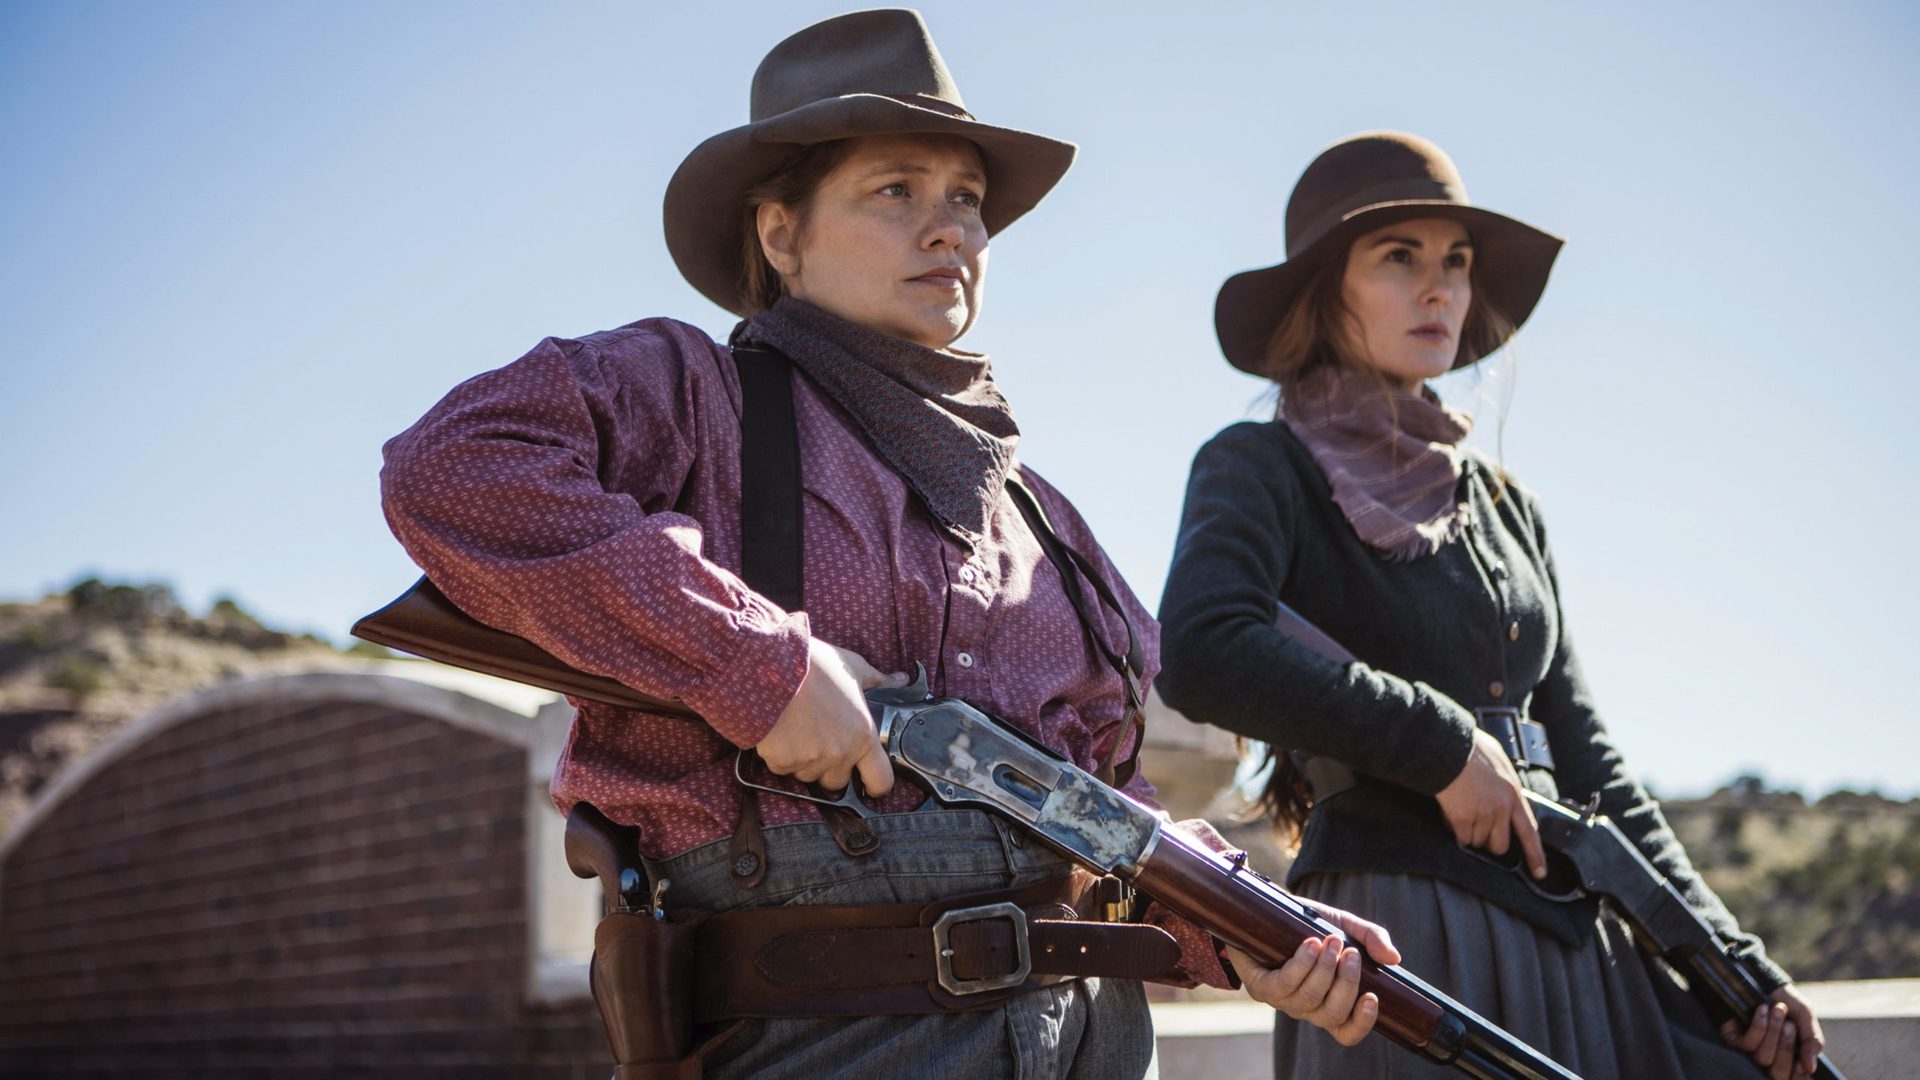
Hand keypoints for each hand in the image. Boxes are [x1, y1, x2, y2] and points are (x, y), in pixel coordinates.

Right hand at [755, 639, 904, 794]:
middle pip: (837, 781)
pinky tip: (779, 731)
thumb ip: (878, 680)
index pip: (881, 780)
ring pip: (807, 775)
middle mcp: (840, 753)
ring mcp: (809, 760)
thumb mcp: (853, 667)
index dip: (876, 785)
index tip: (868, 782)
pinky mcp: (781, 762)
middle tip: (819, 739)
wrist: (771, 665)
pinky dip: (779, 756)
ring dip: (804, 761)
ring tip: (797, 729)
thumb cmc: (815, 665)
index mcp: (863, 735)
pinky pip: (782, 768)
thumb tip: (900, 680)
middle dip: (829, 767)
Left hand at [1229, 906, 1401, 1046]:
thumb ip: (1371, 938)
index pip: (1347, 1032)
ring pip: (1310, 998)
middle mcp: (1307, 1009)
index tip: (1372, 997)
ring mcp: (1283, 1001)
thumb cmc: (1308, 924)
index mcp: (1329, 1003)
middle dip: (1347, 983)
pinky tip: (1310, 945)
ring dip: (1324, 969)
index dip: (1362, 1023)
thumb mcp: (1345, 925)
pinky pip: (1283, 985)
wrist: (1267, 908)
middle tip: (1351, 953)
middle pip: (1333, 1014)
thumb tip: (1393, 958)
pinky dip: (1301, 964)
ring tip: (1332, 941)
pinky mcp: (1261, 987)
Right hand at [1435, 729, 1546, 878]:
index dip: (1535, 855)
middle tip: (1476, 825)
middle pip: (1499, 845)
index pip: (1529, 832)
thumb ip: (1506, 785)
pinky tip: (1451, 811)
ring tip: (1461, 809)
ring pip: (1477, 842)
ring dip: (1468, 832)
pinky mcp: (1463, 818)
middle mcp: (1502, 808)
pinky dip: (1454, 829)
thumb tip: (1509, 799)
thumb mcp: (1500, 763)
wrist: (1448, 747)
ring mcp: (1482, 814)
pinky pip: (1461, 837)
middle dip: (1488, 840)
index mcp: (1513, 794)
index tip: (1539, 873)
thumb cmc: (1470, 750)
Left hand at [1720, 985, 1823, 1079]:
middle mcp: (1768, 1058)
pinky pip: (1747, 1045)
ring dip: (1773, 1032)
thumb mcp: (1805, 1017)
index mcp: (1788, 1057)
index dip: (1798, 1075)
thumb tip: (1810, 1068)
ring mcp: (1749, 1051)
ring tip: (1777, 1010)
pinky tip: (1762, 1010)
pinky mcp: (1733, 1040)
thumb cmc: (1785, 1000)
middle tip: (1789, 1024)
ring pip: (1763, 1058)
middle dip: (1786, 1047)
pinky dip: (1759, 1026)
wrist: (1763, 978)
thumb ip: (1812, 1041)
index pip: (1792, 1079)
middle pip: (1777, 1074)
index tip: (1803, 1063)